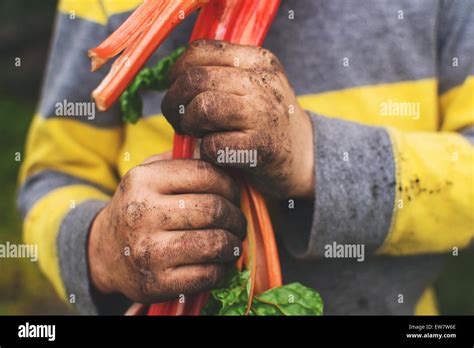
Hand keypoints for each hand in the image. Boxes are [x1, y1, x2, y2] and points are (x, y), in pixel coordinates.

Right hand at [88, 155, 245, 302]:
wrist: (105, 253)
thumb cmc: (140, 208)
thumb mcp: (149, 175)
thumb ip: (182, 160)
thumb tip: (222, 153)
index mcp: (142, 180)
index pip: (204, 174)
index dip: (229, 184)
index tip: (234, 194)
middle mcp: (142, 213)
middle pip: (213, 209)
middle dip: (236, 217)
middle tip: (238, 222)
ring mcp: (148, 251)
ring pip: (214, 243)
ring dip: (233, 244)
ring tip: (233, 243)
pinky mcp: (156, 283)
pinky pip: (207, 274)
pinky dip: (222, 269)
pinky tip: (218, 263)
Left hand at [162, 40, 313, 197]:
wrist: (306, 154)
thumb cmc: (267, 119)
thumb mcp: (254, 83)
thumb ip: (221, 73)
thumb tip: (174, 78)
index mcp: (257, 59)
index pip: (200, 50)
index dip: (177, 72)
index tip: (177, 91)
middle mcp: (262, 81)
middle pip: (195, 79)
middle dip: (174, 102)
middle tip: (179, 119)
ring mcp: (264, 114)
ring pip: (203, 107)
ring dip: (189, 125)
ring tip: (197, 133)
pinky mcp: (262, 146)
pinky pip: (213, 144)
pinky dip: (206, 151)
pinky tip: (216, 153)